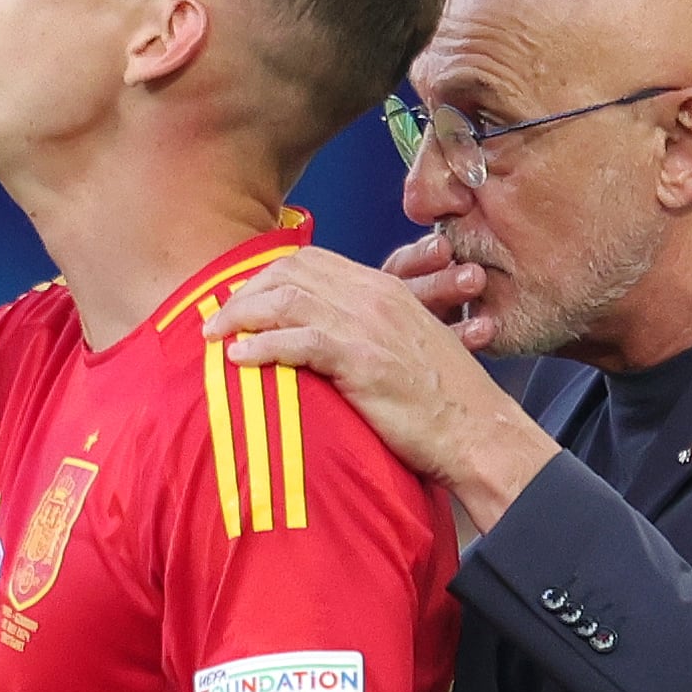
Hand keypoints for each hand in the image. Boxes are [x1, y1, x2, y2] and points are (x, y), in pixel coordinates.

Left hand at [207, 248, 563, 532]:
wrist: (477, 431)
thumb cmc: (443, 403)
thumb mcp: (406, 349)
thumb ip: (368, 333)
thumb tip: (326, 344)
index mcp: (383, 289)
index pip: (312, 261)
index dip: (267, 275)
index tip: (242, 299)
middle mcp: (372, 296)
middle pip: (290, 272)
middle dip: (245, 290)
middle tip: (217, 317)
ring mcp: (367, 324)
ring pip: (286, 299)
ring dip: (241, 314)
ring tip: (214, 336)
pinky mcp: (361, 359)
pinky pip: (297, 340)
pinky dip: (261, 346)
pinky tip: (239, 359)